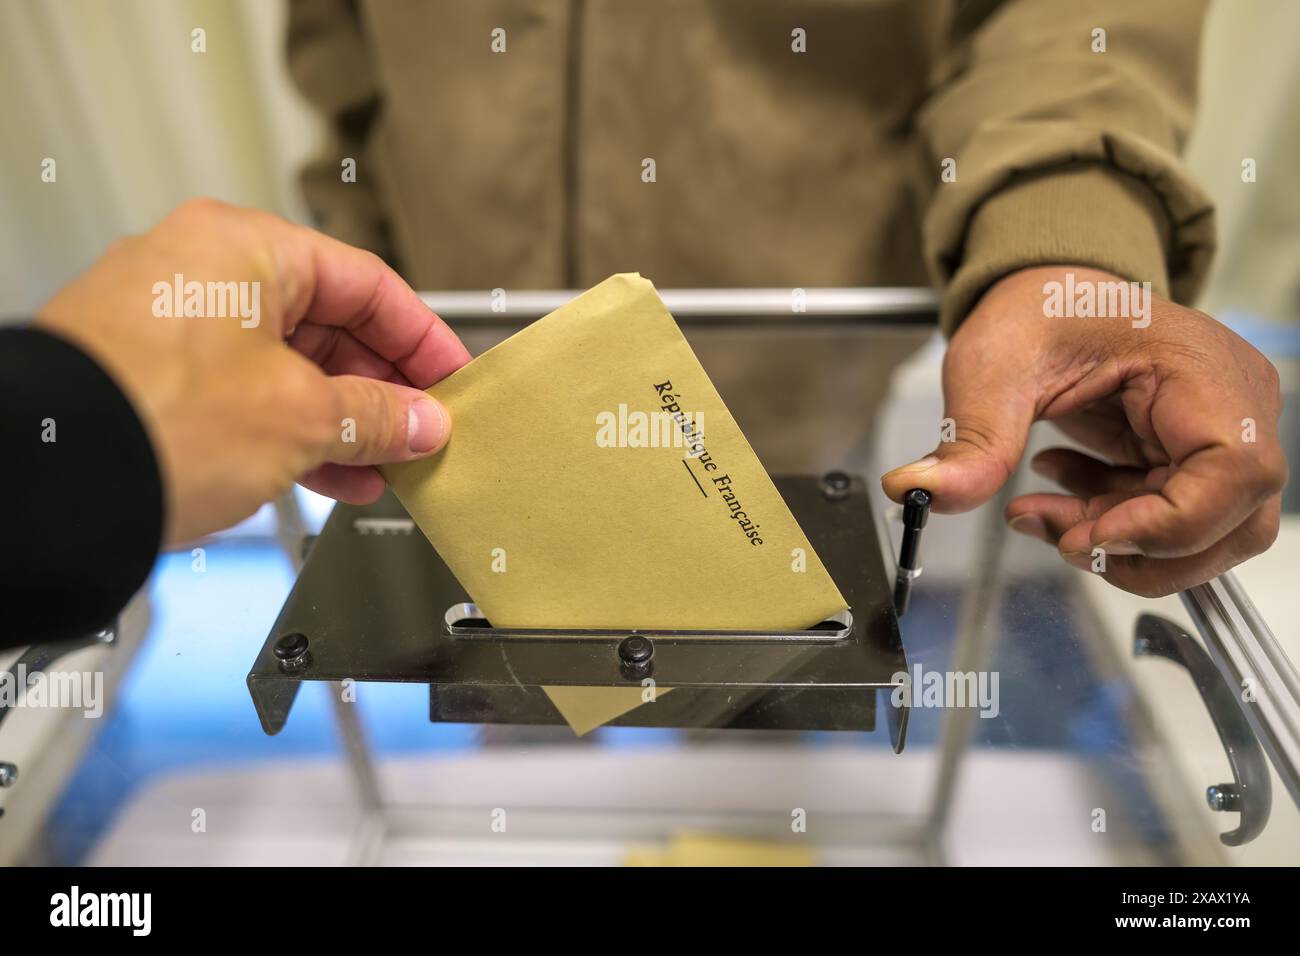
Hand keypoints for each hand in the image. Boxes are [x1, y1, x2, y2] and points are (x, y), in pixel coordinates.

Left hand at [38, 198, 470, 544]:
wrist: (45, 483)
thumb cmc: (151, 420)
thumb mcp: (299, 418)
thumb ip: (377, 415)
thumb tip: (422, 420)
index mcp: (244, 247)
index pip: (367, 284)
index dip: (423, 339)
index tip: (454, 381)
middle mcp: (203, 272)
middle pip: (326, 324)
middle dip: (382, 389)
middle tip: (422, 432)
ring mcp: (170, 324)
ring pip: (285, 365)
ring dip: (341, 419)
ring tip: (384, 466)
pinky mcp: (148, 376)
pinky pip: (244, 393)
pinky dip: (291, 430)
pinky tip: (330, 474)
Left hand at [882, 265, 1285, 596]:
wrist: (1046, 298)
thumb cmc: (1037, 311)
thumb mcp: (991, 369)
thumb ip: (969, 441)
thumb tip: (919, 490)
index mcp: (1199, 366)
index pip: (1235, 472)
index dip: (1170, 524)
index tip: (1091, 536)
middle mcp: (1232, 403)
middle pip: (1229, 521)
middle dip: (1135, 546)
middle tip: (1057, 532)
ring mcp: (1220, 434)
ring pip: (1202, 535)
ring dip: (1118, 543)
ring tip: (1044, 512)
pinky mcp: (1193, 458)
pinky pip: (1170, 521)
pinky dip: (1111, 524)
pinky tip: (1061, 489)